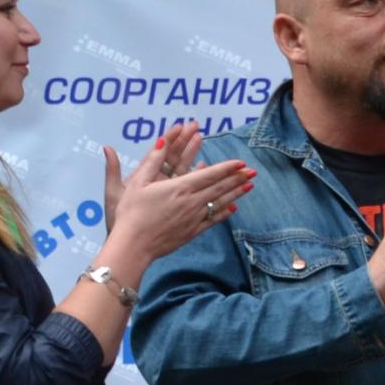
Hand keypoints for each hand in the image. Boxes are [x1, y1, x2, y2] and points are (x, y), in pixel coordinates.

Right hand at [97, 124, 254, 267]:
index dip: (227, 167)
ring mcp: (194, 218)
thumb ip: (153, 159)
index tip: (240, 162)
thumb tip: (163, 139)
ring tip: (250, 186)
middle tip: (253, 171)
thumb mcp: (138, 182)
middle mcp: (191, 202)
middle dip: (237, 178)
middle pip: (219, 187)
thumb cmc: (131, 212)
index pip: (209, 174)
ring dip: (236, 193)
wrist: (134, 245)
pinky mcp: (192, 232)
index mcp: (179, 187)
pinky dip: (224, 213)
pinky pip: (213, 220)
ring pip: (220, 203)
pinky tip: (233, 208)